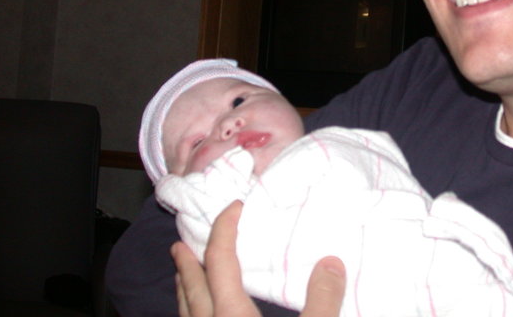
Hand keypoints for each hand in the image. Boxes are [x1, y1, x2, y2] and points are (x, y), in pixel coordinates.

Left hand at [172, 201, 345, 316]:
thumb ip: (323, 300)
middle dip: (187, 265)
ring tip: (184, 277)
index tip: (234, 207)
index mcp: (232, 315)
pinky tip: (203, 316)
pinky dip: (193, 314)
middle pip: (193, 289)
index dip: (223, 230)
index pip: (219, 262)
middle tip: (180, 245)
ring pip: (188, 314)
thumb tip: (332, 262)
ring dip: (186, 290)